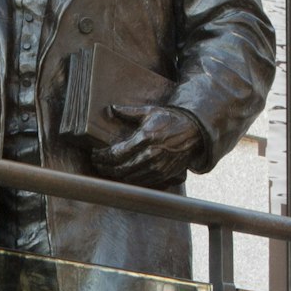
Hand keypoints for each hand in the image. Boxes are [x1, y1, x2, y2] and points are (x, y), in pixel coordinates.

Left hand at [90, 103, 204, 186]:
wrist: (195, 133)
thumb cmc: (171, 120)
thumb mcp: (150, 112)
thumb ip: (129, 112)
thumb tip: (111, 108)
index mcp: (145, 139)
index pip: (116, 154)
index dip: (102, 156)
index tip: (94, 154)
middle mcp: (150, 156)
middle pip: (119, 169)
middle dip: (104, 168)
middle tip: (96, 164)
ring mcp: (157, 168)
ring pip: (128, 178)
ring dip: (115, 175)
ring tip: (106, 170)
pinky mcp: (163, 176)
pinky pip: (140, 182)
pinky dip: (128, 180)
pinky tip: (122, 174)